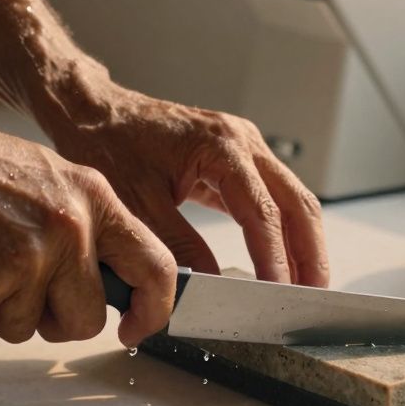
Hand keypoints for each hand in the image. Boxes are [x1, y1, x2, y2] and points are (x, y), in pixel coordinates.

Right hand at [0, 109, 176, 345]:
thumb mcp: (46, 177)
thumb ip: (85, 224)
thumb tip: (112, 278)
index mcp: (92, 197)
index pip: (155, 266)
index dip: (152, 309)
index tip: (135, 327)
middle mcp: (68, 228)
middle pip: (87, 319)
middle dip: (55, 320)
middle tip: (21, 289)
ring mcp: (25, 259)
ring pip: (26, 329)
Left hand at [40, 70, 328, 286]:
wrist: (91, 110)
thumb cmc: (107, 144)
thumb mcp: (139, 204)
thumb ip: (178, 246)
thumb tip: (211, 286)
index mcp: (221, 147)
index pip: (263, 212)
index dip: (274, 258)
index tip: (277, 293)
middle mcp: (241, 141)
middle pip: (296, 203)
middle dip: (309, 253)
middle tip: (313, 294)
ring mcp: (242, 147)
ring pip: (291, 199)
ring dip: (301, 242)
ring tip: (305, 284)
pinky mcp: (233, 159)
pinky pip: (270, 196)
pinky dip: (280, 230)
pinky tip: (280, 258)